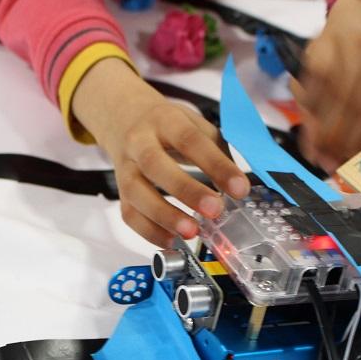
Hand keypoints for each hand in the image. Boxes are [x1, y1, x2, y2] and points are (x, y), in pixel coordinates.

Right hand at [72, 58, 249, 246]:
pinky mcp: (120, 191)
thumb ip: (218, 150)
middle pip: (156, 164)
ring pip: (137, 193)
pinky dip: (150, 231)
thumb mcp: (195, 124)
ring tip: (192, 232)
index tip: (239, 188)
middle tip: (214, 210)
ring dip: (165, 216)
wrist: (125, 119)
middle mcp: (140, 142)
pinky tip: (172, 240)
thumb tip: (240, 184)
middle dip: (186, 190)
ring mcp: (126, 167)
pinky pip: (129, 214)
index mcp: (165, 120)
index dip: (216, 165)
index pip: (191, 140)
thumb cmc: (167, 126)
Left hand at [291, 0, 360, 173]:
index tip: (312, 152)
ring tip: (343, 163)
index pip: (321, 93)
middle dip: (336, 140)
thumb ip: (308, 109)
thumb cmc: (330, 53)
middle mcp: (357, 52)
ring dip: (355, 144)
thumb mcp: (309, 71)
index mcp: (327, 47)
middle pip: (346, 104)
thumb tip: (313, 152)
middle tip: (328, 164)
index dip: (317, 126)